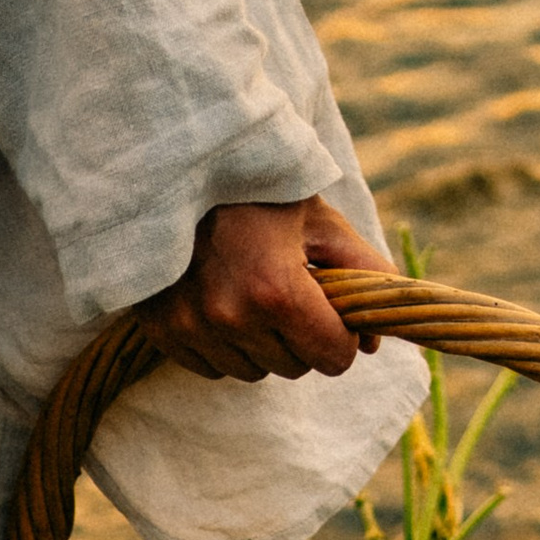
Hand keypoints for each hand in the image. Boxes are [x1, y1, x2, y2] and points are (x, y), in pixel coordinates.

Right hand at [132, 195, 385, 382]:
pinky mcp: (163, 332)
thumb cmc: (260, 190)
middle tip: (287, 287)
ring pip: (253, 371)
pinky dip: (224, 344)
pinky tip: (219, 298)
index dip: (341, 334)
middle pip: (295, 368)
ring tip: (249, 289)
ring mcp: (192, 327)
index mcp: (277, 289)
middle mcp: (232, 316)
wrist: (180, 167)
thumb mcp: (322, 221)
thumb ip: (365, 274)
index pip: (334, 358)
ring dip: (262, 343)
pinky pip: (213, 367)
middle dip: (302, 336)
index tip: (330, 306)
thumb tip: (375, 342)